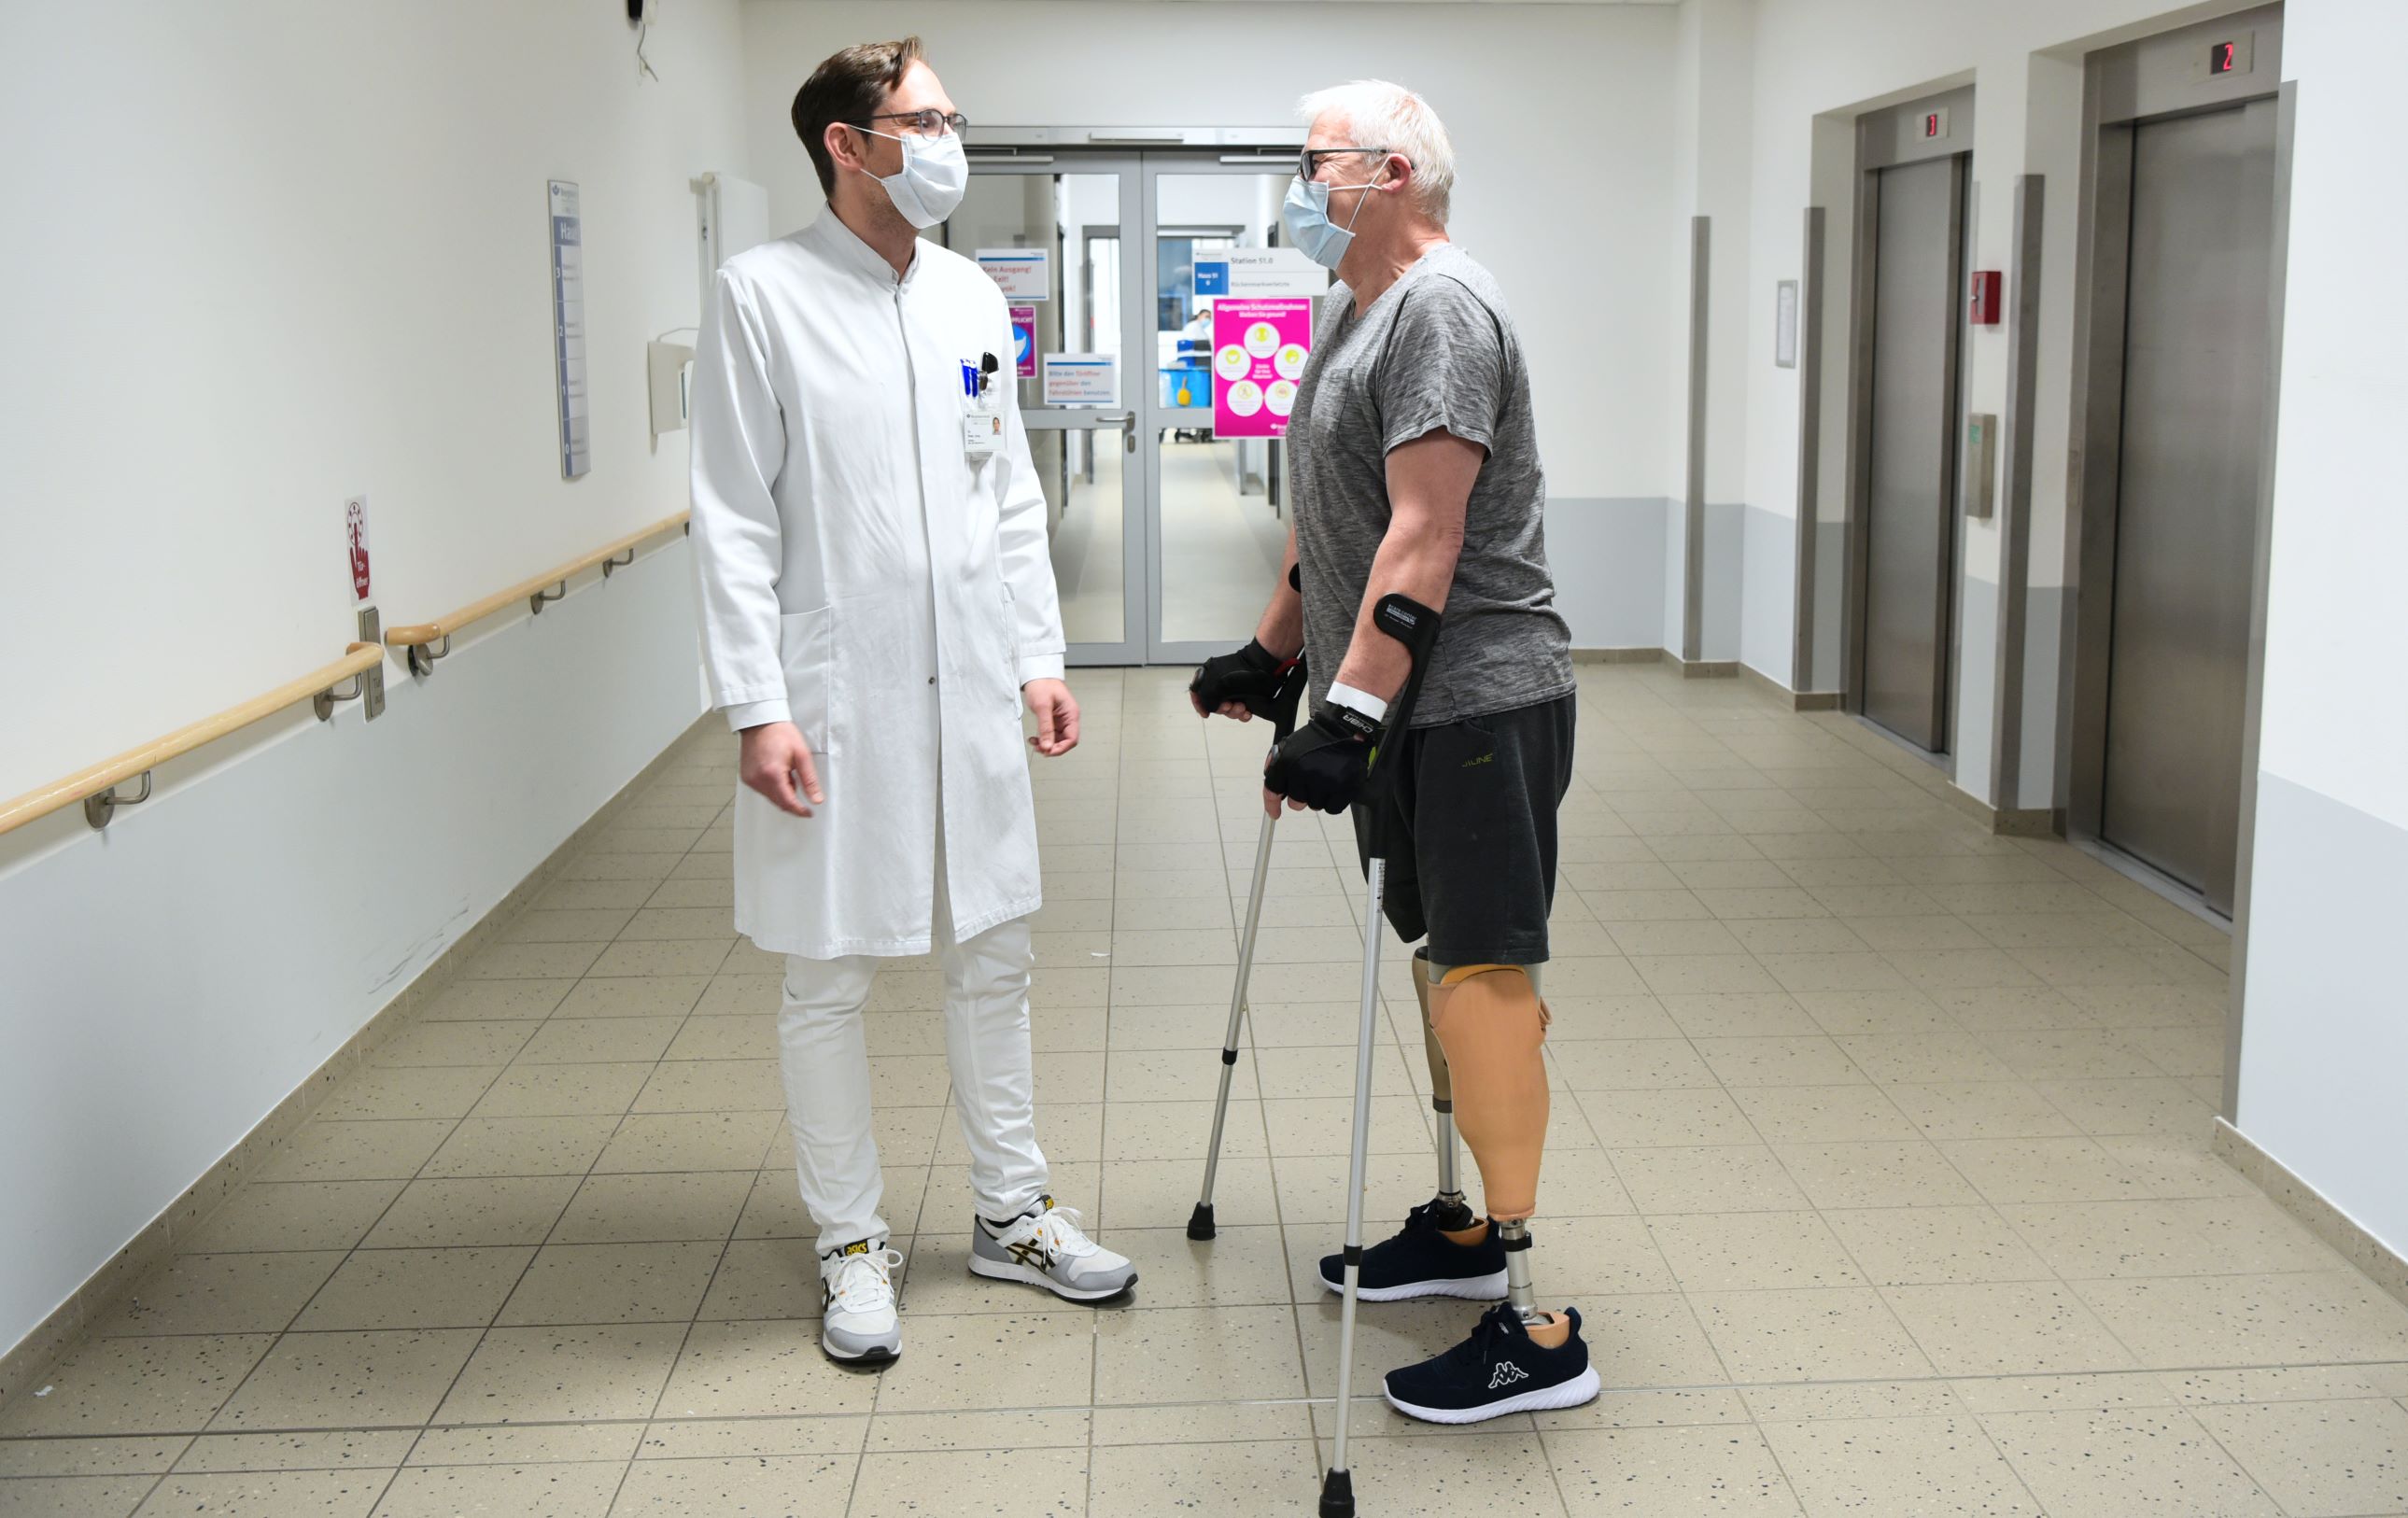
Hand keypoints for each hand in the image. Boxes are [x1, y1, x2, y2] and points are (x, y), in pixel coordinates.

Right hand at [740, 721, 822, 817]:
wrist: (760, 722)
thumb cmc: (780, 733)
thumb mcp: (802, 755)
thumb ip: (809, 780)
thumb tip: (816, 799)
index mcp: (772, 774)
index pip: (788, 802)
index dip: (800, 810)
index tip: (808, 813)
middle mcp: (757, 779)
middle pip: (778, 801)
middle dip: (791, 798)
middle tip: (797, 779)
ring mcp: (749, 779)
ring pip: (770, 797)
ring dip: (782, 791)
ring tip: (786, 769)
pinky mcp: (746, 777)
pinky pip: (762, 790)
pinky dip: (772, 786)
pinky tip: (776, 771)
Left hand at [1024, 678, 1079, 756]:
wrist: (1036, 675)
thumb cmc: (1042, 684)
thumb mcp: (1042, 706)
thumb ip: (1045, 728)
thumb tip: (1047, 746)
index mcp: (1071, 714)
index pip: (1072, 738)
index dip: (1061, 748)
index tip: (1048, 751)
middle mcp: (1068, 718)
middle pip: (1065, 741)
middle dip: (1052, 747)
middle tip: (1039, 749)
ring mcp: (1061, 719)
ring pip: (1057, 739)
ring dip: (1046, 744)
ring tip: (1034, 743)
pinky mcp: (1053, 720)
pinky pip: (1050, 734)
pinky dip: (1043, 738)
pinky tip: (1034, 738)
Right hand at [1190, 639, 1294, 721]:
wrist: (1265, 669)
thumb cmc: (1243, 671)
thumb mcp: (1219, 684)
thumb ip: (1208, 698)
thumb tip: (1208, 708)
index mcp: (1210, 676)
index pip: (1197, 692)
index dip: (1199, 704)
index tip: (1206, 713)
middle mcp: (1220, 684)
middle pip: (1214, 704)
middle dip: (1223, 709)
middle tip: (1229, 705)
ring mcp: (1233, 691)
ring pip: (1228, 710)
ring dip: (1234, 712)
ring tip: (1242, 706)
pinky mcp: (1245, 698)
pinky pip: (1240, 712)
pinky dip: (1243, 715)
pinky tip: (1247, 712)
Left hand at [1262, 704, 1377, 814]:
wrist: (1346, 729)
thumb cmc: (1318, 739)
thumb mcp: (1291, 745)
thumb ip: (1278, 765)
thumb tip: (1273, 789)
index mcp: (1288, 761)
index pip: (1273, 790)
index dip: (1272, 804)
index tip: (1274, 813)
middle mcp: (1303, 772)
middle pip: (1295, 803)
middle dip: (1302, 795)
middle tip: (1313, 781)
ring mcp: (1324, 781)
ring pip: (1314, 806)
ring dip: (1319, 797)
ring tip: (1326, 778)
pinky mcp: (1343, 788)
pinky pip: (1332, 808)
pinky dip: (1334, 801)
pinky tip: (1336, 786)